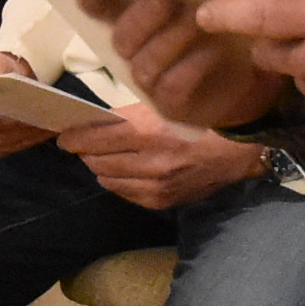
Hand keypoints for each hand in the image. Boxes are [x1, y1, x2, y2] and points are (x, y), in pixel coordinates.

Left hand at [55, 101, 259, 210]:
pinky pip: (126, 193)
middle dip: (87, 152)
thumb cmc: (203, 116)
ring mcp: (158, 185)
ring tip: (102, 157)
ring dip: (101, 167)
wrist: (240, 147)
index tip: (64, 137)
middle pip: (99, 160)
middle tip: (83, 144)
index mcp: (151, 132)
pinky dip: (118, 181)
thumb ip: (131, 116)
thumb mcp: (166, 105)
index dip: (75, 138)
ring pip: (108, 179)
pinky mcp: (163, 200)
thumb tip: (97, 123)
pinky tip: (122, 172)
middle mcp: (152, 163)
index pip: (97, 139)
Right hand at [78, 0, 280, 131]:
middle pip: (121, 39)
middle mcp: (134, 49)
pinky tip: (213, 51)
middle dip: (141, 18)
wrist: (245, 74)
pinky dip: (192, 67)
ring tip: (198, 22)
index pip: (99, 8)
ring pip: (145, 64)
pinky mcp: (171, 104)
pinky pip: (172, 87)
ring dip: (170, 40)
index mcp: (133, 17)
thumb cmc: (216, 25)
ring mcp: (150, 80)